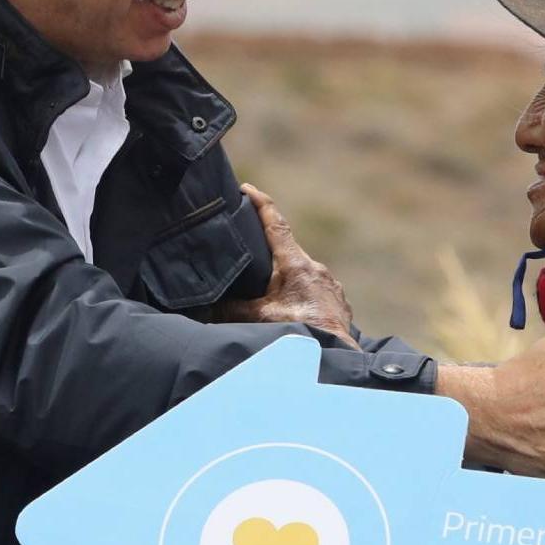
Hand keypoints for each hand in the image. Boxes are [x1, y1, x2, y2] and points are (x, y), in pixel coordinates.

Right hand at [204, 185, 355, 345]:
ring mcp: (330, 284)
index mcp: (295, 264)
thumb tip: (207, 307)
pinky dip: (303, 297)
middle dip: (270, 255)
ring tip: (273, 299)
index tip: (247, 189)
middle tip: (252, 262)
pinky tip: (295, 313)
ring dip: (287, 282)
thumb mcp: (260, 319)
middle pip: (288, 252)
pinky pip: (317, 291)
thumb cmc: (300, 332)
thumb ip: (232, 309)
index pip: (275, 224)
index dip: (260, 204)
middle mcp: (315, 268)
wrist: (335, 354)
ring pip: (303, 274)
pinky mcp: (338, 300)